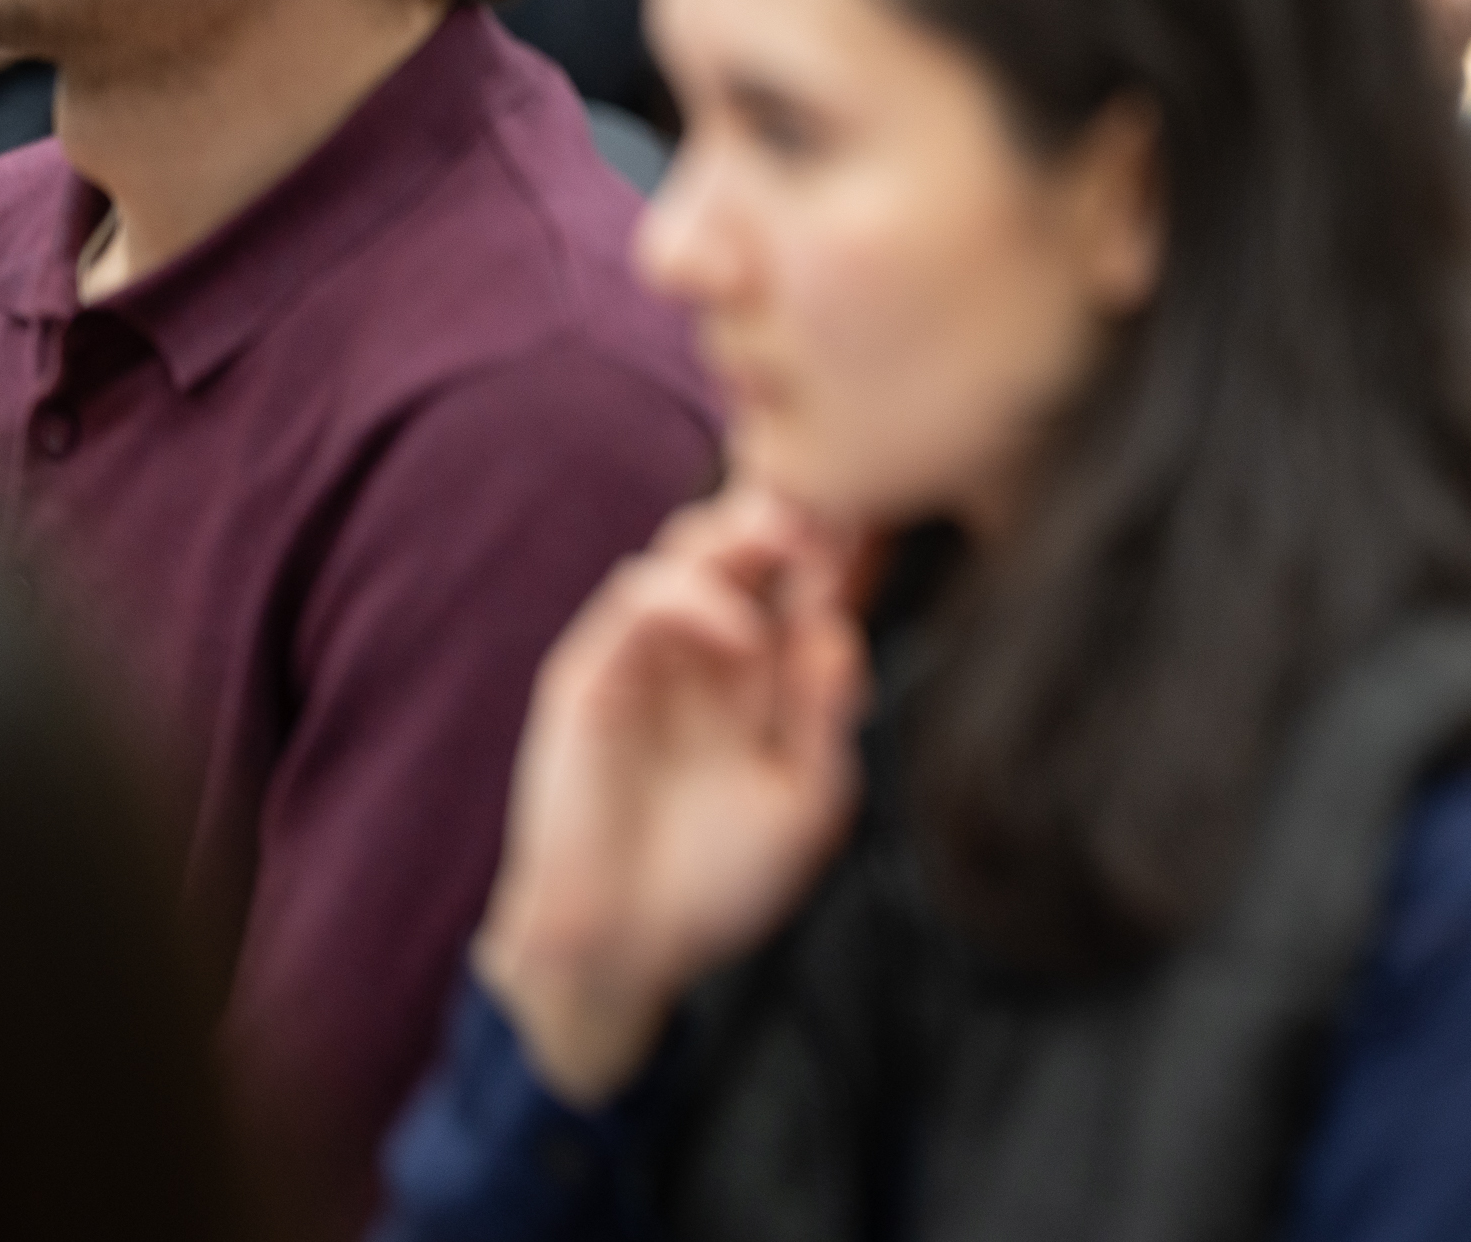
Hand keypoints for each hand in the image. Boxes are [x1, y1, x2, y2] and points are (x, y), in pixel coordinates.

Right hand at [471, 490, 867, 1103]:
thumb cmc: (720, 882)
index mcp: (761, 674)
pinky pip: (639, 598)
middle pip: (745, 539)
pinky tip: (744, 635)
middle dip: (795, 518)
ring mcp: (646, 658)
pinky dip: (698, 597)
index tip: (880, 546)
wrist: (629, 952)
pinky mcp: (591, 676)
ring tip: (796, 547)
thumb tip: (838, 627)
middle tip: (840, 526)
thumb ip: (826, 713)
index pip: (799, 579)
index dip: (838, 552)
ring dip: (745, 533)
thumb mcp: (809, 800)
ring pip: (688, 546)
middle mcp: (704, 652)